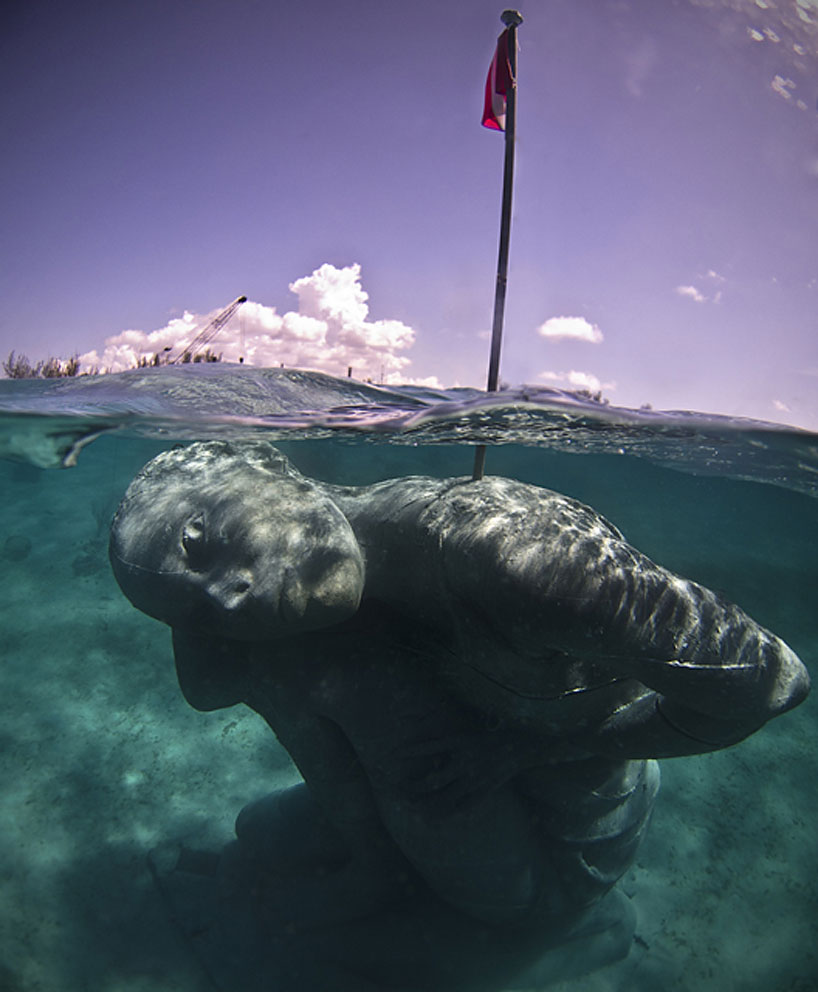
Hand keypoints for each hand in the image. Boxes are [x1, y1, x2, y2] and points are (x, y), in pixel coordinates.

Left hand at [388, 730, 528, 812]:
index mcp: (461, 743)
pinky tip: (435, 816)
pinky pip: (462, 806)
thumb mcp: (465, 735)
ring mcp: (474, 779)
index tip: (394, 754)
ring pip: (445, 797)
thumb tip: (421, 743)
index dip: (412, 751)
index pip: (431, 747)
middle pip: (434, 780)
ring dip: (426, 803)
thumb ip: (445, 742)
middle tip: (400, 790)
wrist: (519, 748)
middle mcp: (465, 762)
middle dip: (414, 787)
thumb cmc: (489, 739)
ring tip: (412, 807)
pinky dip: (447, 812)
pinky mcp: (483, 791)